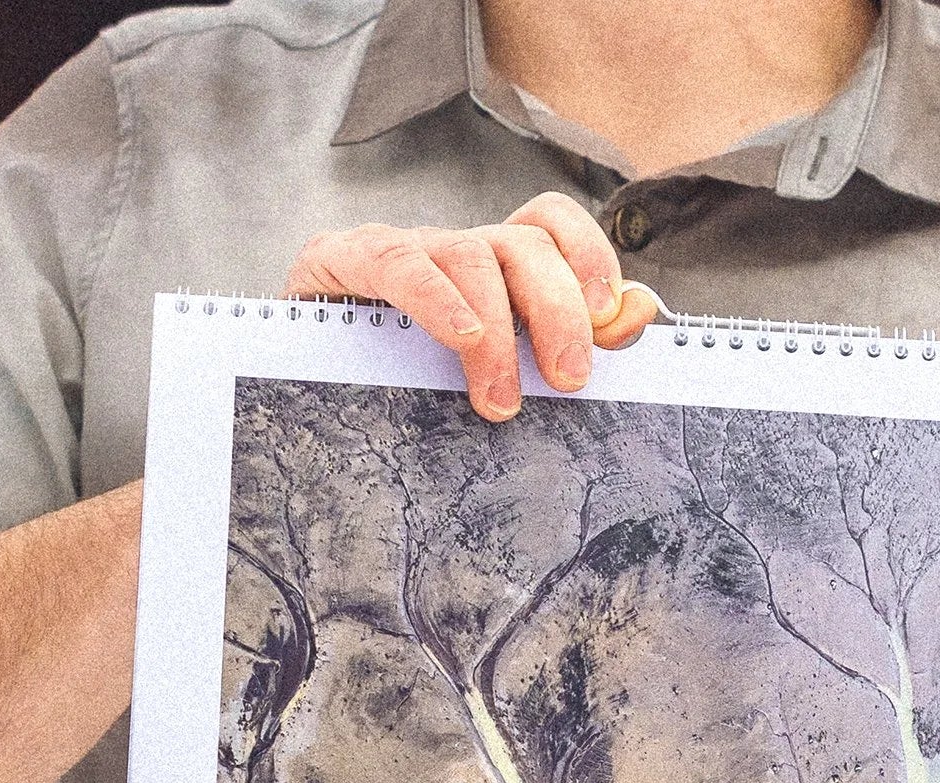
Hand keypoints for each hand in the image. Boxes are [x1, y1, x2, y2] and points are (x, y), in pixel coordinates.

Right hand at [284, 193, 658, 421]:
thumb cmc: (405, 388)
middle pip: (522, 243)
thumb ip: (569, 339)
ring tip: (502, 401)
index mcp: (490, 265)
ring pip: (470, 256)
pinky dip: (440, 300)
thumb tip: (642, 312)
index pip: (549, 223)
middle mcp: (451, 247)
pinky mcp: (342, 261)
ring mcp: (399, 250)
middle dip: (557, 310)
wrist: (297, 387)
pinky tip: (464, 337)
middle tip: (569, 380)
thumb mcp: (497, 370)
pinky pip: (401, 265)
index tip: (613, 315)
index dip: (588, 256)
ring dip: (499, 331)